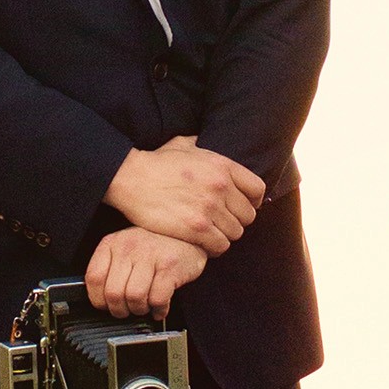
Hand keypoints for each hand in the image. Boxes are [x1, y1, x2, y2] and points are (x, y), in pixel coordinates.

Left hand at [84, 227, 207, 318]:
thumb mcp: (126, 250)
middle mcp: (129, 246)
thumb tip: (100, 299)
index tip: (106, 306)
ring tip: (145, 306)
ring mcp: (150, 255)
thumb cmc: (155, 248)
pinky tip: (159, 307)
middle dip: (120, 310)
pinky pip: (157, 299)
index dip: (98, 299)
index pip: (94, 278)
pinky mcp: (169, 266)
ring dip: (140, 310)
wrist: (189, 237)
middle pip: (113, 293)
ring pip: (134, 298)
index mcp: (112, 243)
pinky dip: (158, 309)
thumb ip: (111, 269)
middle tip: (128, 310)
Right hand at [104, 136, 265, 254]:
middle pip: (248, 215)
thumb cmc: (155, 162)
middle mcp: (221, 187)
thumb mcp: (184, 145)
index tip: (243, 206)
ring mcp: (209, 208)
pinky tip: (203, 243)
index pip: (257, 189)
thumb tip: (207, 141)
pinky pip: (220, 245)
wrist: (131, 178)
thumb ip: (202, 146)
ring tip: (211, 234)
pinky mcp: (196, 228)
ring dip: (224, 235)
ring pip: (235, 233)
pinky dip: (214, 248)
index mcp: (222, 166)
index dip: (253, 201)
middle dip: (237, 220)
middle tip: (222, 223)